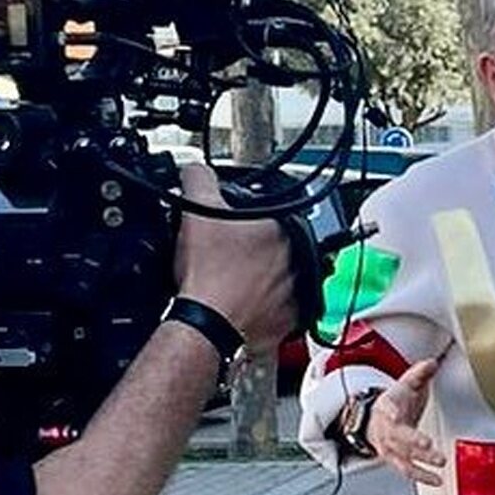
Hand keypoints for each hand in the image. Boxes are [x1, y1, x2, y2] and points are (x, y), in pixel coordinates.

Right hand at [172, 165, 295, 350]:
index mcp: (285, 229)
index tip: (233, 232)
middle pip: (276, 246)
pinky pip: (282, 307)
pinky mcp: (291, 319)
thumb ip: (198, 180)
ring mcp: (298, 290)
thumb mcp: (197, 213)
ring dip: (262, 276)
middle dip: (255, 249)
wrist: (205, 325)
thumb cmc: (207, 275)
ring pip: (281, 276)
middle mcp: (299, 258)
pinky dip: (266, 306)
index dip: (247, 220)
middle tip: (229, 257)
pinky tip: (242, 302)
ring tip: (233, 281)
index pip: (272, 214)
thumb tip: (196, 169)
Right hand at [367, 358, 445, 486]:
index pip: (387, 409)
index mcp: (387, 408)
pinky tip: (437, 480)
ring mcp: (390, 448)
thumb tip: (433, 362)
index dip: (390, 411)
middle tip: (428, 444)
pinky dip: (422, 476)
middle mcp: (386, 431)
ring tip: (440, 464)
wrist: (374, 421)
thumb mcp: (406, 384)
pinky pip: (408, 471)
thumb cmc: (395, 402)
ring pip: (403, 457)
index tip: (394, 413)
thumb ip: (420, 373)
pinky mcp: (396, 460)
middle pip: (398, 437)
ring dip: (421, 463)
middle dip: (413, 441)